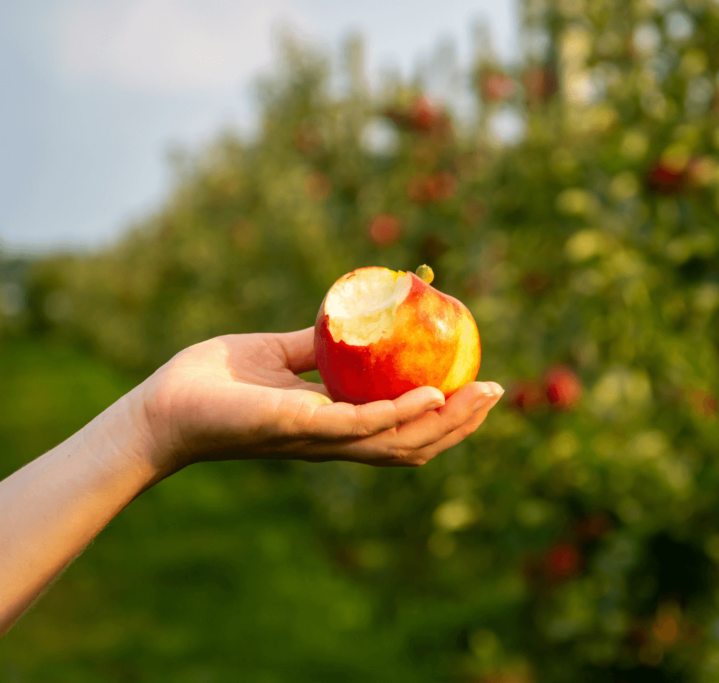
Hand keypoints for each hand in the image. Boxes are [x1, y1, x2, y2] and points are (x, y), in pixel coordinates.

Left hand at [137, 328, 502, 475]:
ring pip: (401, 441)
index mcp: (335, 426)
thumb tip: (346, 320)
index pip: (403, 430)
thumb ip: (315, 347)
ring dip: (448, 422)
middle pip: (416, 443)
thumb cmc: (213, 383)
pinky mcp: (300, 428)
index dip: (446, 416)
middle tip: (496, 391)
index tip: (477, 387)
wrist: (161, 407)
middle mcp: (336, 441)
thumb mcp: (276, 354)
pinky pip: (361, 426)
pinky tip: (431, 395)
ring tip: (479, 394)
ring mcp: (321, 439)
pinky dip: (401, 413)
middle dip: (463, 423)